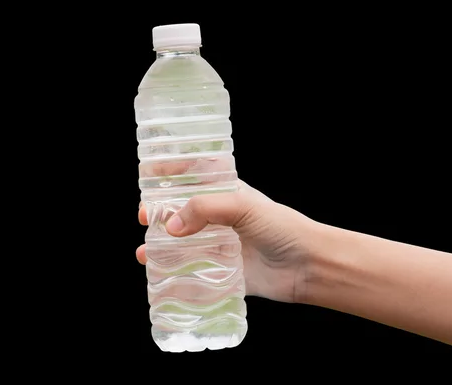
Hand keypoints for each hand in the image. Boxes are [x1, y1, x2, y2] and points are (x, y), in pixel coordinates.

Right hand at [136, 180, 316, 302]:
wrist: (308, 265)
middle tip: (143, 218)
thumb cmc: (282, 228)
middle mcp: (222, 219)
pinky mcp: (224, 273)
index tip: (148, 177)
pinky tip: (161, 277)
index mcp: (227, 194)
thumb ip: (205, 209)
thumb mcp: (243, 206)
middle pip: (182, 212)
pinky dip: (176, 275)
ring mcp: (222, 246)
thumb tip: (170, 226)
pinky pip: (195, 274)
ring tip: (144, 253)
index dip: (171, 175)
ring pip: (183, 244)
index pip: (194, 178)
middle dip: (159, 214)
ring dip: (161, 247)